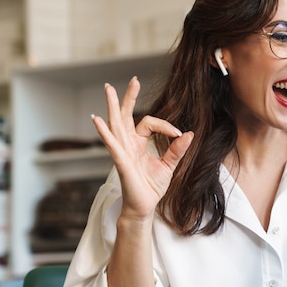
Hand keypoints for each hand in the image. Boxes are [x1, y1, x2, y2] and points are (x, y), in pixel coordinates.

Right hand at [91, 77, 193, 219]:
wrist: (145, 207)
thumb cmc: (151, 187)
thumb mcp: (169, 165)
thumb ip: (177, 149)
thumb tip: (189, 134)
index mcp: (138, 143)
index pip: (149, 123)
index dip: (166, 126)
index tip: (178, 134)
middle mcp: (128, 144)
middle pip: (125, 116)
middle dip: (127, 97)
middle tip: (132, 79)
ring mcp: (122, 152)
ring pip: (116, 125)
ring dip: (112, 107)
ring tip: (108, 89)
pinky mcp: (121, 163)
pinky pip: (112, 145)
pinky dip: (105, 133)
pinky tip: (97, 120)